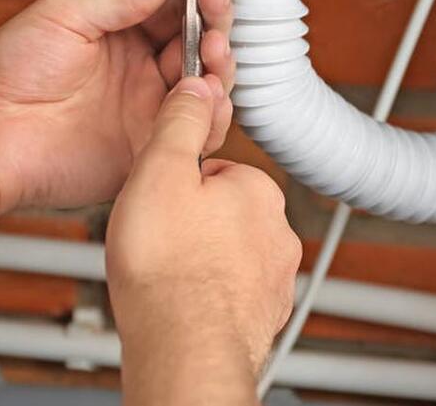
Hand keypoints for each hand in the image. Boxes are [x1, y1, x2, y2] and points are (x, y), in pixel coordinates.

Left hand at [0, 0, 234, 211]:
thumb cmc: (7, 72)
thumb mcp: (66, 14)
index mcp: (124, 32)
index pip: (178, 5)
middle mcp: (143, 69)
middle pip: (201, 41)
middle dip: (216, 18)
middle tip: (215, 2)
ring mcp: (149, 108)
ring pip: (207, 84)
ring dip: (220, 62)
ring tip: (213, 46)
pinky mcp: (149, 146)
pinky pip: (195, 132)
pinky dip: (211, 113)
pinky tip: (208, 93)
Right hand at [107, 77, 301, 400]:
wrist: (185, 351)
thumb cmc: (167, 269)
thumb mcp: (159, 171)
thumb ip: (179, 123)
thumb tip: (196, 86)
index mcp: (257, 189)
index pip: (215, 171)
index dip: (177, 185)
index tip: (157, 202)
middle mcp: (278, 231)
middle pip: (223, 213)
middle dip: (191, 224)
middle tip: (157, 241)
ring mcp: (275, 278)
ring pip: (229, 255)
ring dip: (201, 261)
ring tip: (167, 275)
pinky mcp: (264, 317)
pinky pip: (232, 295)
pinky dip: (209, 297)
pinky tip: (183, 303)